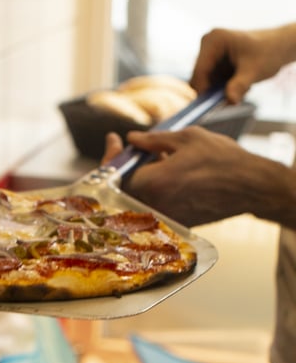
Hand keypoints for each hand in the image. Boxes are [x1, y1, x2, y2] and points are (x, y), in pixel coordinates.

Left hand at [103, 125, 295, 228]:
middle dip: (127, 166)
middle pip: (125, 187)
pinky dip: (157, 190)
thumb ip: (152, 140)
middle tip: (135, 149)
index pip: (117, 171)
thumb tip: (131, 139)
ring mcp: (164, 217)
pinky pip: (155, 206)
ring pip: (140, 197)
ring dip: (143, 178)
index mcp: (151, 183)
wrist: (250, 186)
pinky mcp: (175, 223)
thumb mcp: (186, 138)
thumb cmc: (222, 159)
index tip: (114, 141)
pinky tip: (171, 174)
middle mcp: (153, 205)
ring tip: (161, 159)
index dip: (112, 155)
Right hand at [191, 24, 295, 102]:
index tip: (211, 108)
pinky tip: (238, 84)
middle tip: (231, 99)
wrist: (279, 46)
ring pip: (205, 82)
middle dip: (213, 92)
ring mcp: (210, 53)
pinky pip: (211, 82)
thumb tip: (229, 101)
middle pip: (199, 78)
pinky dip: (222, 88)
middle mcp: (208, 44)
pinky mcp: (215, 62)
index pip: (199, 71)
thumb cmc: (269, 52)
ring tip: (240, 87)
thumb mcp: (254, 70)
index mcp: (214, 40)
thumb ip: (240, 85)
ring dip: (219, 91)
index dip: (203, 90)